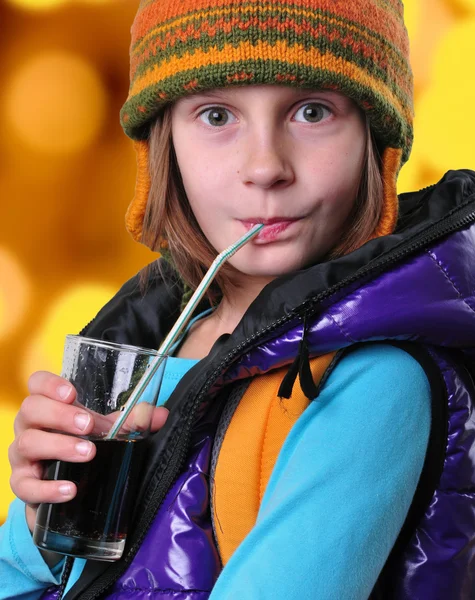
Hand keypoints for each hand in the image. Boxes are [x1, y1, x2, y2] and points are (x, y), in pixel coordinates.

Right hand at [9, 371, 168, 533]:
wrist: (64, 487)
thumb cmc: (82, 444)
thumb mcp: (107, 429)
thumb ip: (132, 420)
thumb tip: (160, 414)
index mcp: (49, 405)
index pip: (37, 383)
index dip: (49, 384)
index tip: (71, 393)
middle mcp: (30, 426)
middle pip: (31, 409)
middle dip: (59, 415)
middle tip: (88, 425)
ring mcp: (22, 455)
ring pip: (27, 443)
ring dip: (59, 446)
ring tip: (87, 453)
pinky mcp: (22, 484)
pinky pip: (25, 486)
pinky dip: (47, 488)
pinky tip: (69, 490)